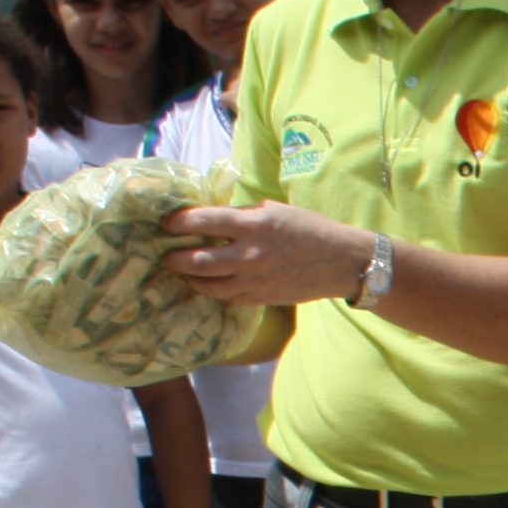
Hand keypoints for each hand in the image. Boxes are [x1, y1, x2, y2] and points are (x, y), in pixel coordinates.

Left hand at [162, 201, 376, 309]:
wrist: (340, 262)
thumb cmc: (309, 229)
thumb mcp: (274, 209)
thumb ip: (243, 215)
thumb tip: (214, 218)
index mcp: (253, 226)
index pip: (203, 222)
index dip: (179, 222)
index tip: (167, 223)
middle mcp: (249, 255)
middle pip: (197, 260)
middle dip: (175, 257)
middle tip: (167, 252)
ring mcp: (254, 281)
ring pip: (208, 285)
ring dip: (189, 277)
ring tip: (183, 271)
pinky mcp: (260, 298)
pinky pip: (227, 297)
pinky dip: (212, 290)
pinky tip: (209, 283)